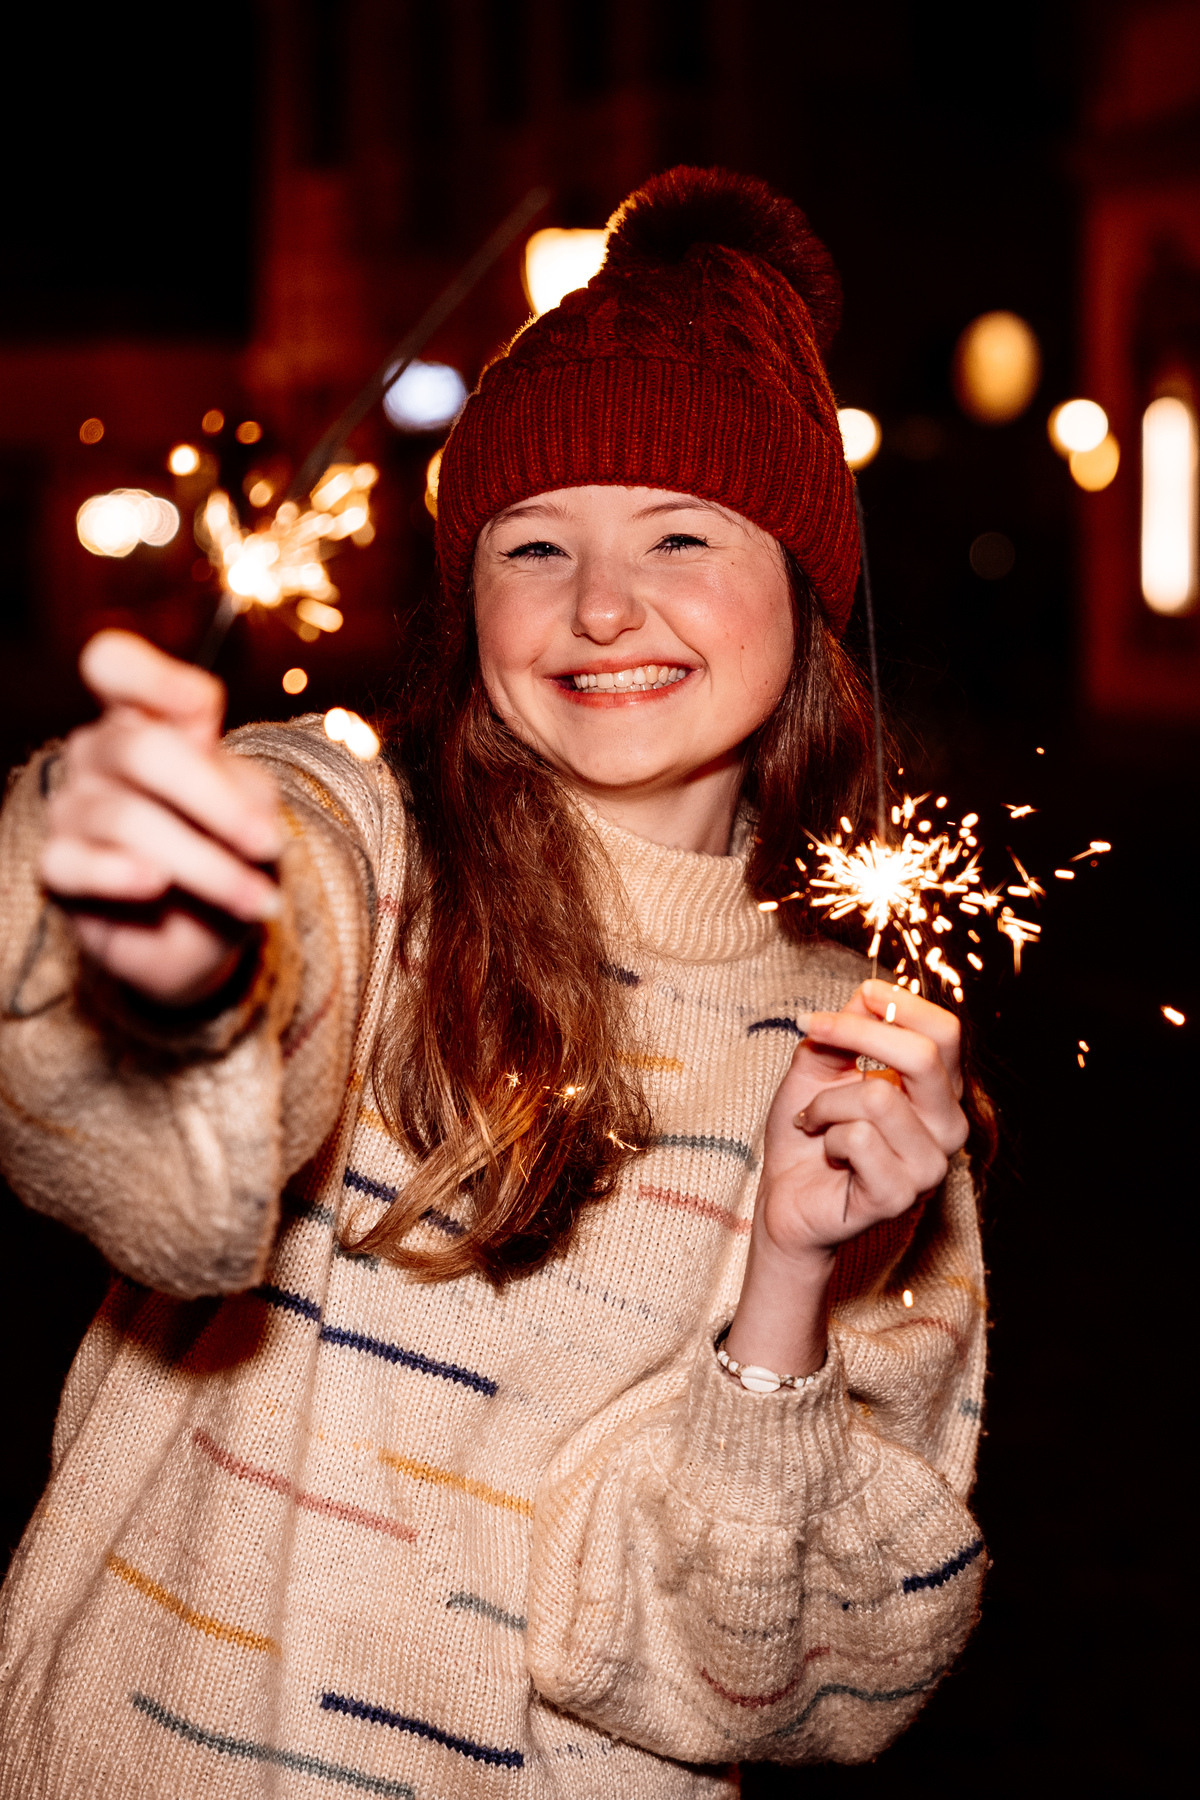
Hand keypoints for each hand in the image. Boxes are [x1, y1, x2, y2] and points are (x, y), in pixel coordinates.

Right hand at [40, 631, 282, 1005]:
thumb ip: (239, 790)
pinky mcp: (58, 866)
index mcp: (145, 720)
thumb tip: (228, 807)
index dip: (151, 675)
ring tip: (255, 900)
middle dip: (216, 801)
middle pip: (142, 750)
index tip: (202, 710)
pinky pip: (76, 862)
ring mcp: (73, 807)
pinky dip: (119, 874)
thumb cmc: (232, 852)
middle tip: (270, 846)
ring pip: (127, 819)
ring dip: (204, 864)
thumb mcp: (255, 809)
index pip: (114, 665)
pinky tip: (155, 884)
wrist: (209, 934)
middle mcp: (102, 754)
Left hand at [758, 979, 966, 1260]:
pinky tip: (826, 1152)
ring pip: (878, 1098)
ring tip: (815, 1119)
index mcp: (938, 1091)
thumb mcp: (820, 1065)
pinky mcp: (900, 1196)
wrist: (784, 1195)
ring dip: (827, 1102)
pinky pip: (859, 1139)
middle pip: (924, 1056)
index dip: (900, 1004)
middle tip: (812, 1032)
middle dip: (859, 1035)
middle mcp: (946, 1126)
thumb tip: (868, 996)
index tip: (862, 993)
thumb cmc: (809, 1130)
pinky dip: (827, 1136)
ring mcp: (928, 1165)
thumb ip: (846, 1031)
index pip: (945, 1033)